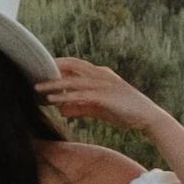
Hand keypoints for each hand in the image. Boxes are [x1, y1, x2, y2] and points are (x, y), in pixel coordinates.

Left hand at [43, 57, 167, 139]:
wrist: (148, 118)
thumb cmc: (124, 112)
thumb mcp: (98, 109)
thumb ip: (80, 107)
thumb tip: (61, 110)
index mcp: (101, 74)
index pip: (76, 65)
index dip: (59, 66)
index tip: (43, 70)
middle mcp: (102, 75)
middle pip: (72, 66)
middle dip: (53, 68)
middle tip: (35, 73)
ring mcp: (104, 84)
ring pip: (73, 80)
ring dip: (54, 84)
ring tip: (37, 88)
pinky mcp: (105, 96)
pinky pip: (80, 94)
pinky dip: (65, 96)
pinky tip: (52, 99)